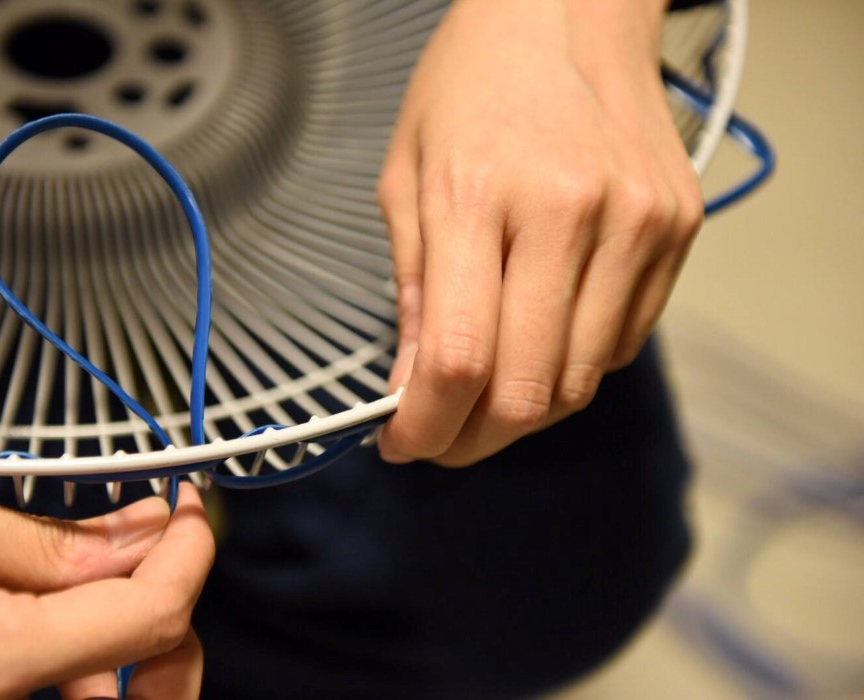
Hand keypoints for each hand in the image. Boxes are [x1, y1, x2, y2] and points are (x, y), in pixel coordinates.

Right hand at [0, 461, 213, 698]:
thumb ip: (51, 539)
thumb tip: (141, 534)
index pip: (150, 618)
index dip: (191, 552)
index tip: (193, 507)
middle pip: (145, 678)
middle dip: (174, 611)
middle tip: (166, 541)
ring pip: (105, 692)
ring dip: (137, 632)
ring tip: (120, 560)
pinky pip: (49, 687)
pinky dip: (85, 648)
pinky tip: (73, 594)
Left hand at [377, 0, 703, 465]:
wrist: (570, 12)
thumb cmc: (472, 87)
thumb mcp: (407, 177)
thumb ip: (413, 291)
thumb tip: (413, 391)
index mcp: (479, 195)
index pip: (460, 359)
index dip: (426, 427)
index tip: (403, 444)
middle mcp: (571, 214)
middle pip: (528, 390)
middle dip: (473, 439)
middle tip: (441, 439)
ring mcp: (637, 224)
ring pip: (582, 380)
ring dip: (524, 410)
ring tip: (483, 395)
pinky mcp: (677, 230)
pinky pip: (623, 342)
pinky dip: (574, 364)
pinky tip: (540, 339)